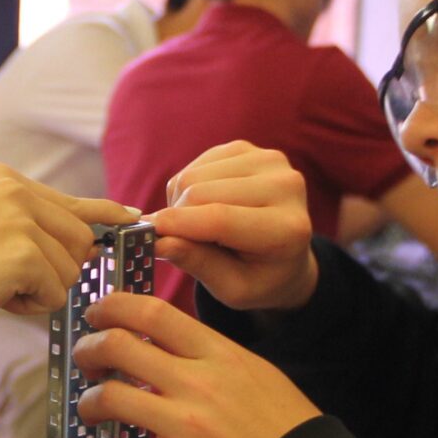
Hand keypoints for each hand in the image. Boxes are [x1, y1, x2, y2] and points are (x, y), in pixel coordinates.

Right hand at [0, 164, 139, 374]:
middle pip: (79, 239)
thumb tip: (98, 241)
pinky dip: (30, 306)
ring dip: (41, 289)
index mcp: (1, 177)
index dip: (104, 216)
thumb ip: (39, 229)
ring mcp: (17, 217)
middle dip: (55, 270)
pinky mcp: (21, 252)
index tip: (132, 216)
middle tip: (6, 279)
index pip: (71, 201)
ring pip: (71, 267)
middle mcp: (12, 188)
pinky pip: (56, 292)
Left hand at [72, 291, 322, 437]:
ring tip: (93, 411)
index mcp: (219, 354)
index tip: (99, 314)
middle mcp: (197, 383)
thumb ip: (209, 356)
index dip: (113, 306)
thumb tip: (164, 346)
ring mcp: (184, 427)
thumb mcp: (255, 372)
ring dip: (88, 403)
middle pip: (117, 345)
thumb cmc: (285, 428)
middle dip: (89, 349)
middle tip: (87, 360)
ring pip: (107, 398)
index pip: (152, 312)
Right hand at [147, 142, 319, 312]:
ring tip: (195, 226)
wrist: (283, 253)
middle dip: (176, 217)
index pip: (222, 219)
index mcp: (288, 229)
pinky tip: (202, 205)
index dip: (178, 224)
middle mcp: (287, 186)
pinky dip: (188, 186)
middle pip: (203, 192)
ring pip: (195, 175)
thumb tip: (159, 242)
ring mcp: (270, 161)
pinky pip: (198, 162)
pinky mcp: (250, 149)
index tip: (148, 233)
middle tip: (175, 240)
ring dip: (180, 202)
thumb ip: (198, 263)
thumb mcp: (233, 288)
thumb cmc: (257, 276)